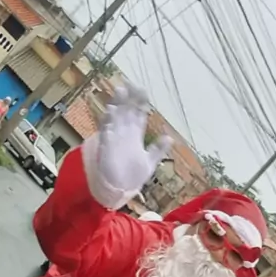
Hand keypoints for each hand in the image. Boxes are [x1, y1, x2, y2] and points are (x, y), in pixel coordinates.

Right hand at [83, 83, 172, 208]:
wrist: (119, 192)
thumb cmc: (131, 178)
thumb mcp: (149, 163)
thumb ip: (158, 149)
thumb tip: (169, 137)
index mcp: (135, 136)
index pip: (138, 115)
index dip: (140, 103)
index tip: (143, 91)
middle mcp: (124, 134)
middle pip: (126, 111)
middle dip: (129, 98)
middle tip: (131, 83)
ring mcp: (114, 139)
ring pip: (115, 117)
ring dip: (117, 104)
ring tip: (120, 91)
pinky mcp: (106, 147)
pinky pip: (106, 132)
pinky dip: (108, 123)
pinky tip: (110, 112)